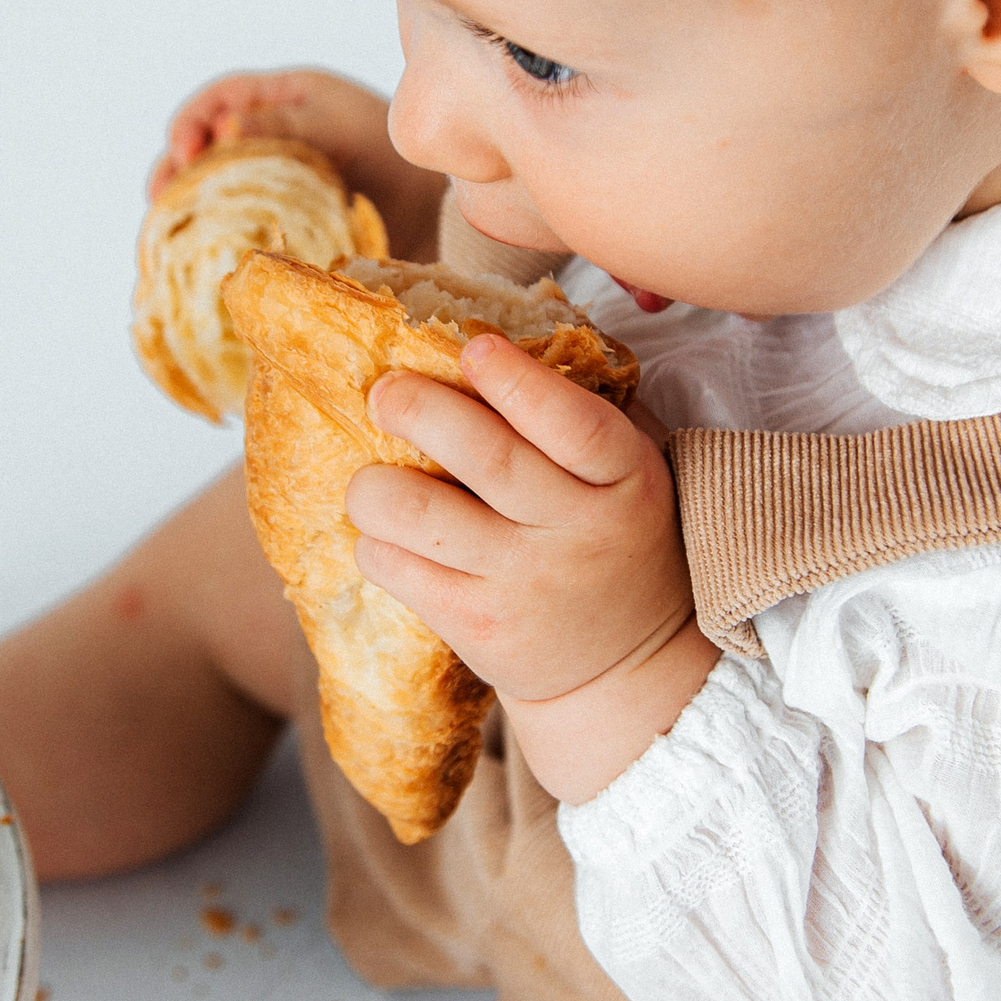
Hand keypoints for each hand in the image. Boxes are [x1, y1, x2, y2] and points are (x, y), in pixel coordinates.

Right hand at [149, 67, 444, 259]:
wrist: (435, 211)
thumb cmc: (393, 156)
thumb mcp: (338, 127)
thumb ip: (283, 125)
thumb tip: (222, 132)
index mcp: (283, 98)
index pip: (218, 100)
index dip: (190, 124)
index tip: (183, 154)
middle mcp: (270, 138)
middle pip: (202, 148)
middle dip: (175, 171)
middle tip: (160, 200)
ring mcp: (272, 183)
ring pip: (212, 190)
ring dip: (186, 209)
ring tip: (168, 233)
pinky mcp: (279, 225)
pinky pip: (234, 226)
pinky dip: (214, 238)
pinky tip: (200, 258)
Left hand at [345, 335, 695, 704]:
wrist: (627, 664)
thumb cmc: (612, 540)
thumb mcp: (629, 476)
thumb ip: (580, 415)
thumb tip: (493, 336)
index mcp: (626, 480)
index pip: (575, 425)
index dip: (518, 382)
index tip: (473, 348)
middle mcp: (579, 532)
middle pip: (487, 458)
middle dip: (419, 410)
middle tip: (386, 393)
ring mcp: (526, 585)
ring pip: (422, 515)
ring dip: (375, 485)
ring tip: (372, 478)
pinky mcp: (479, 628)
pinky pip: (400, 570)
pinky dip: (374, 543)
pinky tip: (385, 534)